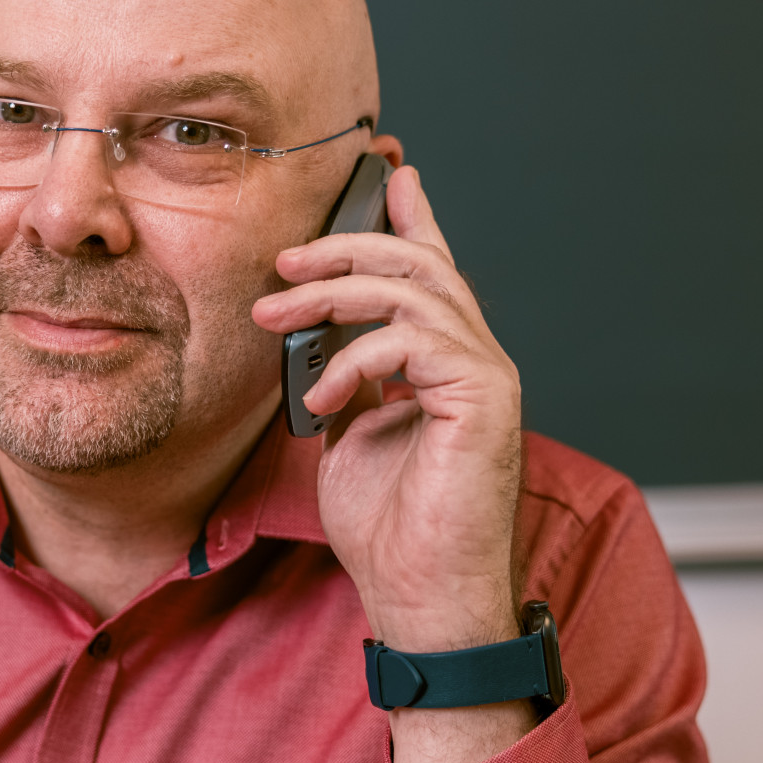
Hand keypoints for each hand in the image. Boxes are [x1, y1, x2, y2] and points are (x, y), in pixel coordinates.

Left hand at [250, 164, 533, 762]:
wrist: (421, 598)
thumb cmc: (388, 530)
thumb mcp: (347, 434)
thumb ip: (343, 377)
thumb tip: (312, 337)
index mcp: (444, 362)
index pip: (429, 267)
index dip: (406, 213)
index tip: (381, 164)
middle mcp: (474, 359)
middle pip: (418, 263)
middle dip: (344, 246)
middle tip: (282, 262)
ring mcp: (486, 377)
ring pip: (415, 290)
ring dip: (333, 294)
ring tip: (276, 318)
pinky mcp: (484, 400)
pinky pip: (416, 343)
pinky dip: (356, 359)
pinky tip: (322, 398)